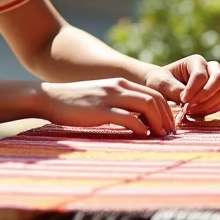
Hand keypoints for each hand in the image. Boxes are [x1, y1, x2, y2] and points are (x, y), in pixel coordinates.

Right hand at [36, 78, 176, 136]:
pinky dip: (141, 128)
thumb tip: (139, 121)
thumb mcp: (101, 97)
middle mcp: (118, 87)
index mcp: (120, 83)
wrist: (49, 97)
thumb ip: (119, 103)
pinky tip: (143, 136)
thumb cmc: (75, 102)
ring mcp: (109, 97)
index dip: (166, 110)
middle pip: (155, 99)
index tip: (168, 125)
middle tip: (170, 134)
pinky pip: (129, 118)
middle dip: (167, 117)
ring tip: (160, 136)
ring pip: (147, 106)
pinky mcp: (100, 111)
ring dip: (158, 122)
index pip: (153, 93)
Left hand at [144, 55, 219, 117]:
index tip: (182, 100)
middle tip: (190, 106)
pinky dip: (210, 110)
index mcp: (195, 61)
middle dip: (206, 94)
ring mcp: (215, 81)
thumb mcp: (160, 83)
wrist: (162, 89)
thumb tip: (186, 97)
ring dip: (207, 104)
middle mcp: (209, 68)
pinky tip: (195, 112)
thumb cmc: (160, 82)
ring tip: (189, 110)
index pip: (200, 75)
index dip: (193, 90)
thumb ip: (172, 88)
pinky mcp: (217, 94)